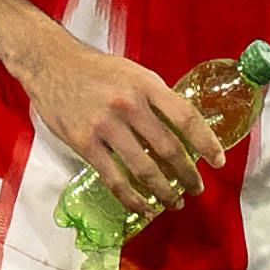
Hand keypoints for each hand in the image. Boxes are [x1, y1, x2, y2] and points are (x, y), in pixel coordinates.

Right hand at [19, 28, 223, 221]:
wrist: (50, 63)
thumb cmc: (96, 69)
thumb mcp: (133, 73)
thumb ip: (156, 98)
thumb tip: (181, 128)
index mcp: (146, 85)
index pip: (186, 117)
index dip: (207, 142)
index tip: (218, 161)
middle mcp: (128, 105)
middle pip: (169, 148)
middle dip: (188, 174)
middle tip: (196, 188)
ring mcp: (105, 125)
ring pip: (144, 168)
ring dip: (164, 191)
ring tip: (174, 202)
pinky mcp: (83, 142)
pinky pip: (114, 178)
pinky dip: (132, 198)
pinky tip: (143, 207)